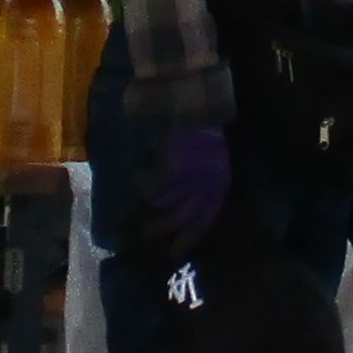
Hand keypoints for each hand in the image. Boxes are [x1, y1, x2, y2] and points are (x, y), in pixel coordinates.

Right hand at [126, 117, 234, 252]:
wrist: (196, 101)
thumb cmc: (203, 128)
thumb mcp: (211, 156)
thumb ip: (201, 178)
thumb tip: (182, 201)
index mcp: (219, 183)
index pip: (205, 219)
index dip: (189, 237)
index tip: (174, 252)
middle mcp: (206, 184)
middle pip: (184, 218)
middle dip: (164, 232)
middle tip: (144, 241)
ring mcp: (189, 177)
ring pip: (165, 205)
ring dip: (149, 208)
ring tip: (133, 213)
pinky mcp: (172, 167)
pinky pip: (153, 185)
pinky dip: (143, 181)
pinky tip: (138, 173)